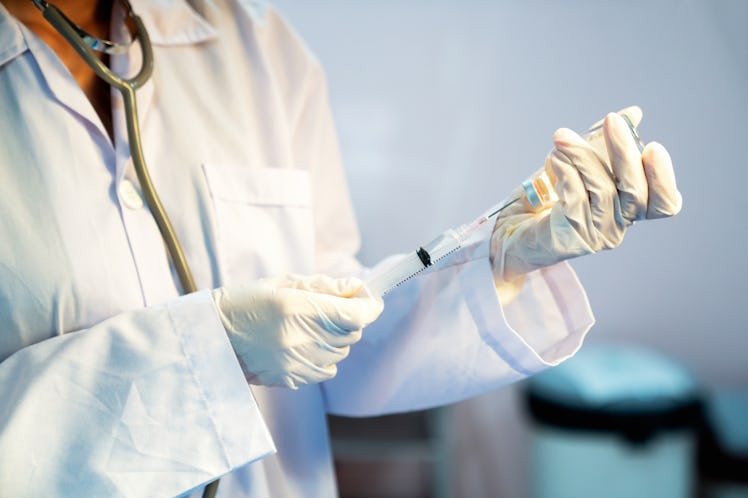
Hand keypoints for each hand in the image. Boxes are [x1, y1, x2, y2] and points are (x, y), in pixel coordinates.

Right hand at [212, 274, 382, 388]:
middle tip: (332, 308)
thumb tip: (355, 288)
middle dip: (349, 319)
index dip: (369, 305)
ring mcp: (296, 363)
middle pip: (351, 333)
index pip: (354, 313)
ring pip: (340, 353)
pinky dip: (323, 358)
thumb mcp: (283, 283)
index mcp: (297, 308)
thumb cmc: (244, 303)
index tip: (370, 299)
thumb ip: (323, 286)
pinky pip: (325, 370)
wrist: (211, 338)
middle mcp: (299, 338)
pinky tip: (303, 345)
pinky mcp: (291, 379)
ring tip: (311, 327)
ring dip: (336, 339)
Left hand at [491, 106, 681, 281]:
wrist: (514, 229)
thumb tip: (633, 113)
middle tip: (611, 120)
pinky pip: (575, 196)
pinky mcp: (571, 235)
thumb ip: (605, 142)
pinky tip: (554, 157)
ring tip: (562, 137)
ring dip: (582, 155)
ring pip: (603, 189)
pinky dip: (565, 170)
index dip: (663, 177)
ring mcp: (596, 234)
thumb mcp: (580, 163)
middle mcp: (618, 225)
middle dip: (625, 152)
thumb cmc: (550, 196)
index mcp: (629, 210)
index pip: (665, 204)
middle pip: (636, 192)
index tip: (652, 146)